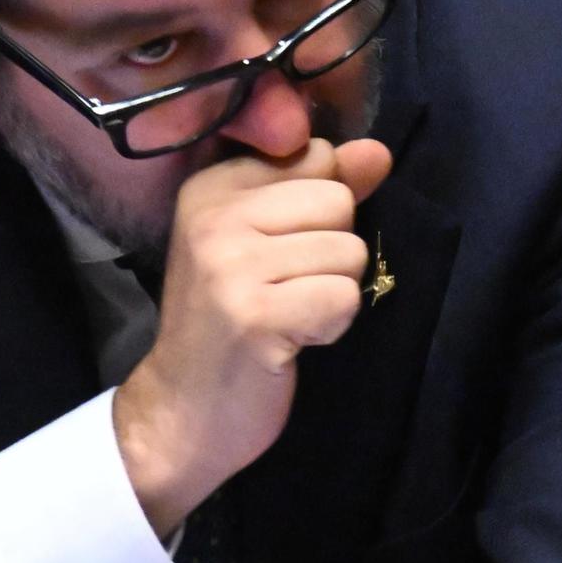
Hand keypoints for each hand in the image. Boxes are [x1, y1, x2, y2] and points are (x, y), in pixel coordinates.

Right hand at [116, 136, 393, 532]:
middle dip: (332, 253)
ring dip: (332, 293)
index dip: (321, 212)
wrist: (183, 410)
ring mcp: (229, 265)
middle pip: (338, 201)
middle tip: (286, 291)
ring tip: (287, 316)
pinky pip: (343, 297)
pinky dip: (332, 325)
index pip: (317, 158)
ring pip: (348, 251)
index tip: (280, 253)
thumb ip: (324, 190)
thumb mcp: (269, 244)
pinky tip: (293, 340)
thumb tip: (378, 152)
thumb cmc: (233, 323)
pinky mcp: (254, 315)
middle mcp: (214, 217)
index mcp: (212, 188)